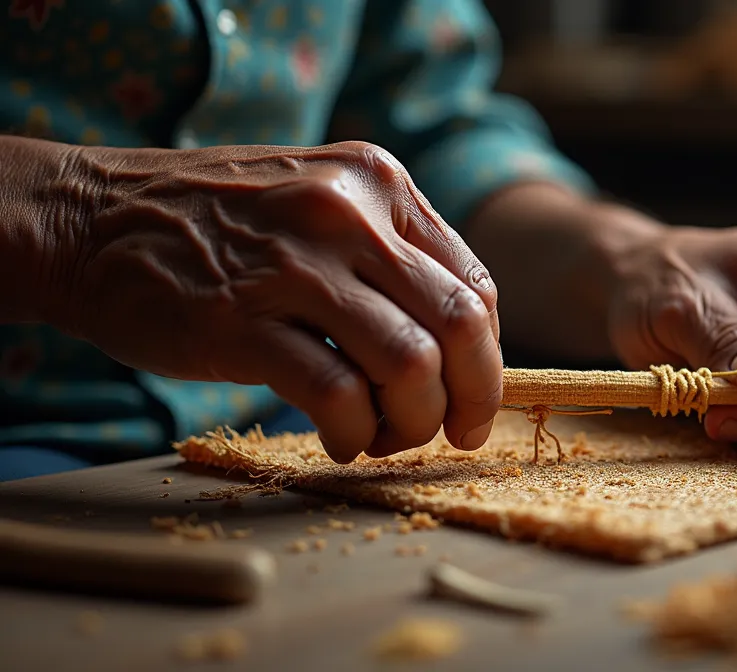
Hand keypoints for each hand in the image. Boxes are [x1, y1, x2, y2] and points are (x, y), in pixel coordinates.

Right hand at [51, 141, 501, 461]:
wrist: (85, 218)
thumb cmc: (213, 224)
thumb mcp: (317, 201)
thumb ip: (386, 254)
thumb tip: (459, 344)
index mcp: (378, 184)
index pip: (475, 285)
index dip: (487, 357)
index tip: (471, 396)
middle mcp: (348, 214)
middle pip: (460, 325)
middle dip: (472, 398)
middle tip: (454, 432)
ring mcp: (294, 265)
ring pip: (410, 364)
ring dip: (413, 422)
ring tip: (384, 437)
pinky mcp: (241, 321)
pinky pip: (337, 394)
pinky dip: (355, 433)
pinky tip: (341, 440)